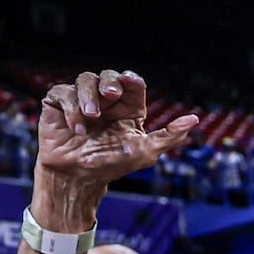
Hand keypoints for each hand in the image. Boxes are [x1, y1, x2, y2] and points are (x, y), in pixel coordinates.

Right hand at [36, 69, 198, 187]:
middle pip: (108, 75)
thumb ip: (169, 136)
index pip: (132, 84)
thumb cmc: (112, 165)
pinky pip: (63, 93)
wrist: (78, 178)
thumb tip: (194, 119)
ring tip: (91, 116)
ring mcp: (82, 100)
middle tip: (110, 95)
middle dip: (110, 81)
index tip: (129, 82)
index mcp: (128, 108)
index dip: (131, 79)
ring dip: (88, 96)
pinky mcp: (59, 104)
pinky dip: (71, 109)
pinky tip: (77, 129)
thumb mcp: (145, 152)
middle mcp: (105, 101)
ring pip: (85, 79)